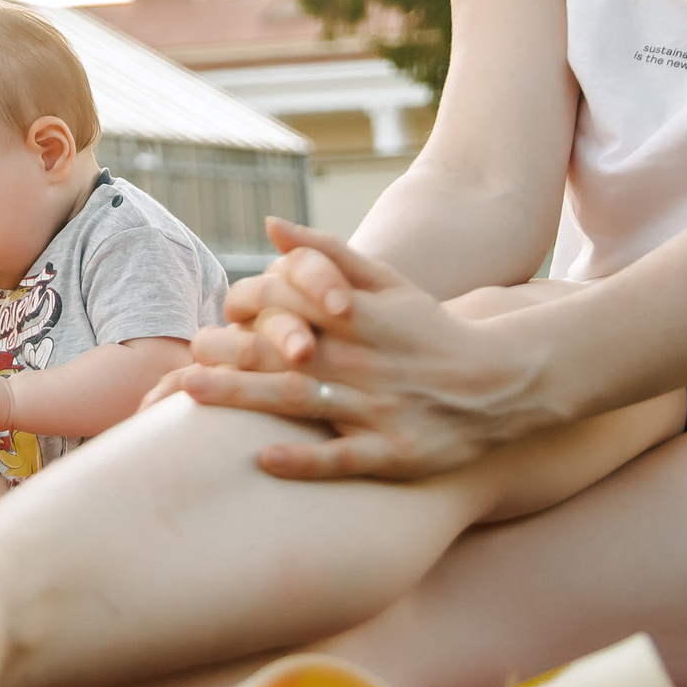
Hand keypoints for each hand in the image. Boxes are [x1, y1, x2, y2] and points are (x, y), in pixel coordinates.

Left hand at [161, 226, 547, 480]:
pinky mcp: (398, 453)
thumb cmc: (431, 331)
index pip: (292, 304)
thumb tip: (270, 226)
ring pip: (302, 401)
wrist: (507, 383)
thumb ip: (328, 254)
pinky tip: (263, 458)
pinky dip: (305, 459)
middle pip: (282, 354)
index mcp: (359, 318)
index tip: (209, 321)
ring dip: (243, 397)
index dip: (249, 309)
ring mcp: (381, 408)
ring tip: (190, 393)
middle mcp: (365, 361)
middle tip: (178, 360)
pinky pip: (345, 457)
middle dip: (227, 355)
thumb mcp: (389, 283)